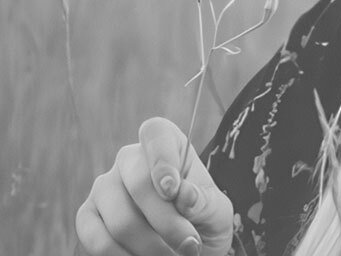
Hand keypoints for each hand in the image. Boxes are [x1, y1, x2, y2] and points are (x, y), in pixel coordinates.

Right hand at [76, 117, 233, 255]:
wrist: (186, 249)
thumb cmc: (203, 222)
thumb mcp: (217, 211)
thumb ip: (204, 201)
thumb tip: (184, 196)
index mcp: (166, 145)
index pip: (156, 133)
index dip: (162, 159)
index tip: (173, 190)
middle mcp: (129, 160)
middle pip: (138, 182)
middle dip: (167, 222)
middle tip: (190, 246)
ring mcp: (104, 188)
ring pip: (121, 219)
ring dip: (150, 248)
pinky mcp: (87, 217)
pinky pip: (97, 240)